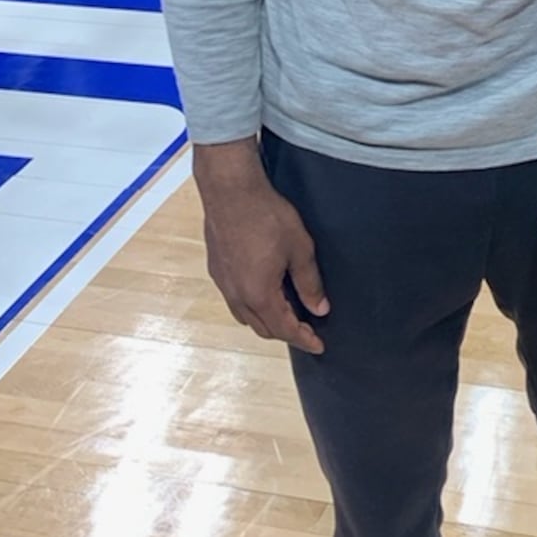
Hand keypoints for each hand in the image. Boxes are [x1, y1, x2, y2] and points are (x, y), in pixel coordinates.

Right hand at [194, 140, 327, 352]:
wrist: (230, 190)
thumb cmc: (266, 216)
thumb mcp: (300, 249)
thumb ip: (310, 283)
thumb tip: (319, 308)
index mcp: (259, 295)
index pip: (285, 329)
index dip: (304, 339)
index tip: (319, 346)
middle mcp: (237, 295)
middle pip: (263, 328)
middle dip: (286, 332)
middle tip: (307, 329)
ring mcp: (223, 283)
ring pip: (246, 316)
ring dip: (267, 320)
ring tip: (288, 311)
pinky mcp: (216, 269)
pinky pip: (235, 300)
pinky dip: (252, 305)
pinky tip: (264, 291)